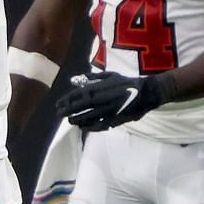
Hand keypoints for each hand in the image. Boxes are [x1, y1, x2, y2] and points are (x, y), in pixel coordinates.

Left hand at [56, 70, 171, 130]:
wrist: (145, 93)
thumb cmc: (126, 83)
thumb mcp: (110, 75)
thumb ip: (93, 78)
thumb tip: (76, 79)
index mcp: (99, 87)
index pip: (77, 94)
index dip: (66, 100)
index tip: (58, 104)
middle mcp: (101, 99)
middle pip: (80, 107)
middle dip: (68, 111)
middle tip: (59, 114)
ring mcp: (107, 111)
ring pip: (88, 117)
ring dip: (77, 120)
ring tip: (71, 121)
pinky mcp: (114, 119)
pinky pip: (99, 125)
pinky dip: (90, 127)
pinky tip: (84, 128)